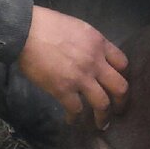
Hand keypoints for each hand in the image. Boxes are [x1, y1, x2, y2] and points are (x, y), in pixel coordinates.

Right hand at [16, 6, 127, 125]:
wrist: (27, 31)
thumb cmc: (48, 25)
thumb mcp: (78, 28)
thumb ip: (90, 44)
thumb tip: (92, 57)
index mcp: (99, 43)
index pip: (123, 63)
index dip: (122, 76)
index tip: (117, 84)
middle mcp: (95, 62)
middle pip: (120, 87)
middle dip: (122, 102)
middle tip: (118, 110)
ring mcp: (81, 77)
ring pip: (103, 104)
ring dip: (103, 117)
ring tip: (101, 124)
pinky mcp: (64, 90)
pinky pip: (76, 110)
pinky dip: (75, 118)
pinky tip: (71, 119)